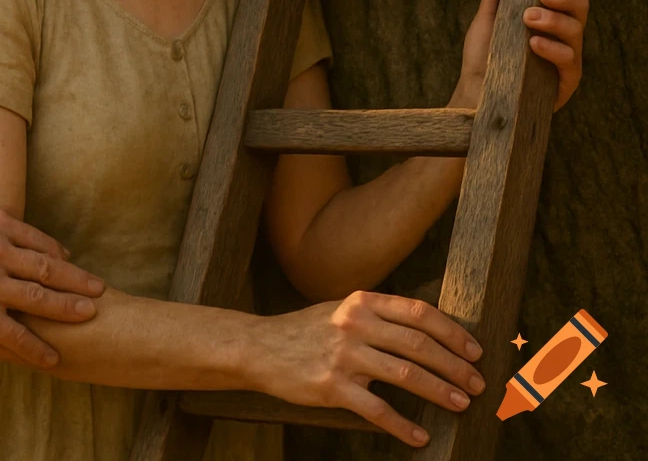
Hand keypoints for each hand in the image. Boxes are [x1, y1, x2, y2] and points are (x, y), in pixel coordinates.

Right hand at [0, 207, 104, 367]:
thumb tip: (32, 249)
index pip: (41, 242)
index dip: (63, 259)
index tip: (76, 269)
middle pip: (48, 268)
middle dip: (77, 282)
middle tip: (99, 290)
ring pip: (39, 299)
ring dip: (68, 310)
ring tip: (89, 317)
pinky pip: (15, 333)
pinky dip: (36, 346)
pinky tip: (51, 355)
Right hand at [246, 289, 483, 447]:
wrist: (259, 347)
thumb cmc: (306, 330)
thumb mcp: (341, 309)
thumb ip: (377, 315)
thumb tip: (425, 330)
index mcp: (362, 301)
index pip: (418, 313)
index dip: (452, 332)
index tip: (474, 350)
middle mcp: (355, 324)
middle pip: (418, 344)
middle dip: (454, 365)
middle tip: (478, 383)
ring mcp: (344, 356)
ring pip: (404, 374)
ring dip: (439, 391)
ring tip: (461, 405)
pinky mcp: (331, 387)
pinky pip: (376, 409)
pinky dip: (402, 425)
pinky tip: (419, 436)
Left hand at [456, 0, 589, 112]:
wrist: (475, 90)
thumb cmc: (484, 54)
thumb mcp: (489, 18)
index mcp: (552, 17)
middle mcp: (565, 36)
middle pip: (581, 8)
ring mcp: (568, 58)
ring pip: (576, 32)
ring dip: (554, 20)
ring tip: (528, 17)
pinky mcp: (566, 82)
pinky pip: (569, 61)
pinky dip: (553, 48)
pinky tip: (535, 43)